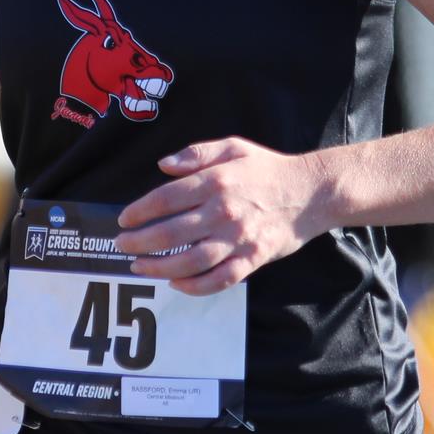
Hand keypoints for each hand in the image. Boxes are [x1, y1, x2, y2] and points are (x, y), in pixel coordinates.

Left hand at [113, 138, 328, 295]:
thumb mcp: (233, 147)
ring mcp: (238, 238)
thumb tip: (163, 165)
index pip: (166, 198)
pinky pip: (219, 279)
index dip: (140, 211)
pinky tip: (176, 283)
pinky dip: (194, 286)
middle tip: (122, 246)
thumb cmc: (267, 169)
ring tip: (139, 267)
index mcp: (216, 181)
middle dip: (140, 242)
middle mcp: (224, 211)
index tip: (124, 219)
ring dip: (159, 267)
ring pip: (191, 261)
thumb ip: (196, 154)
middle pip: (172, 232)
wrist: (311, 192)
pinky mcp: (252, 259)